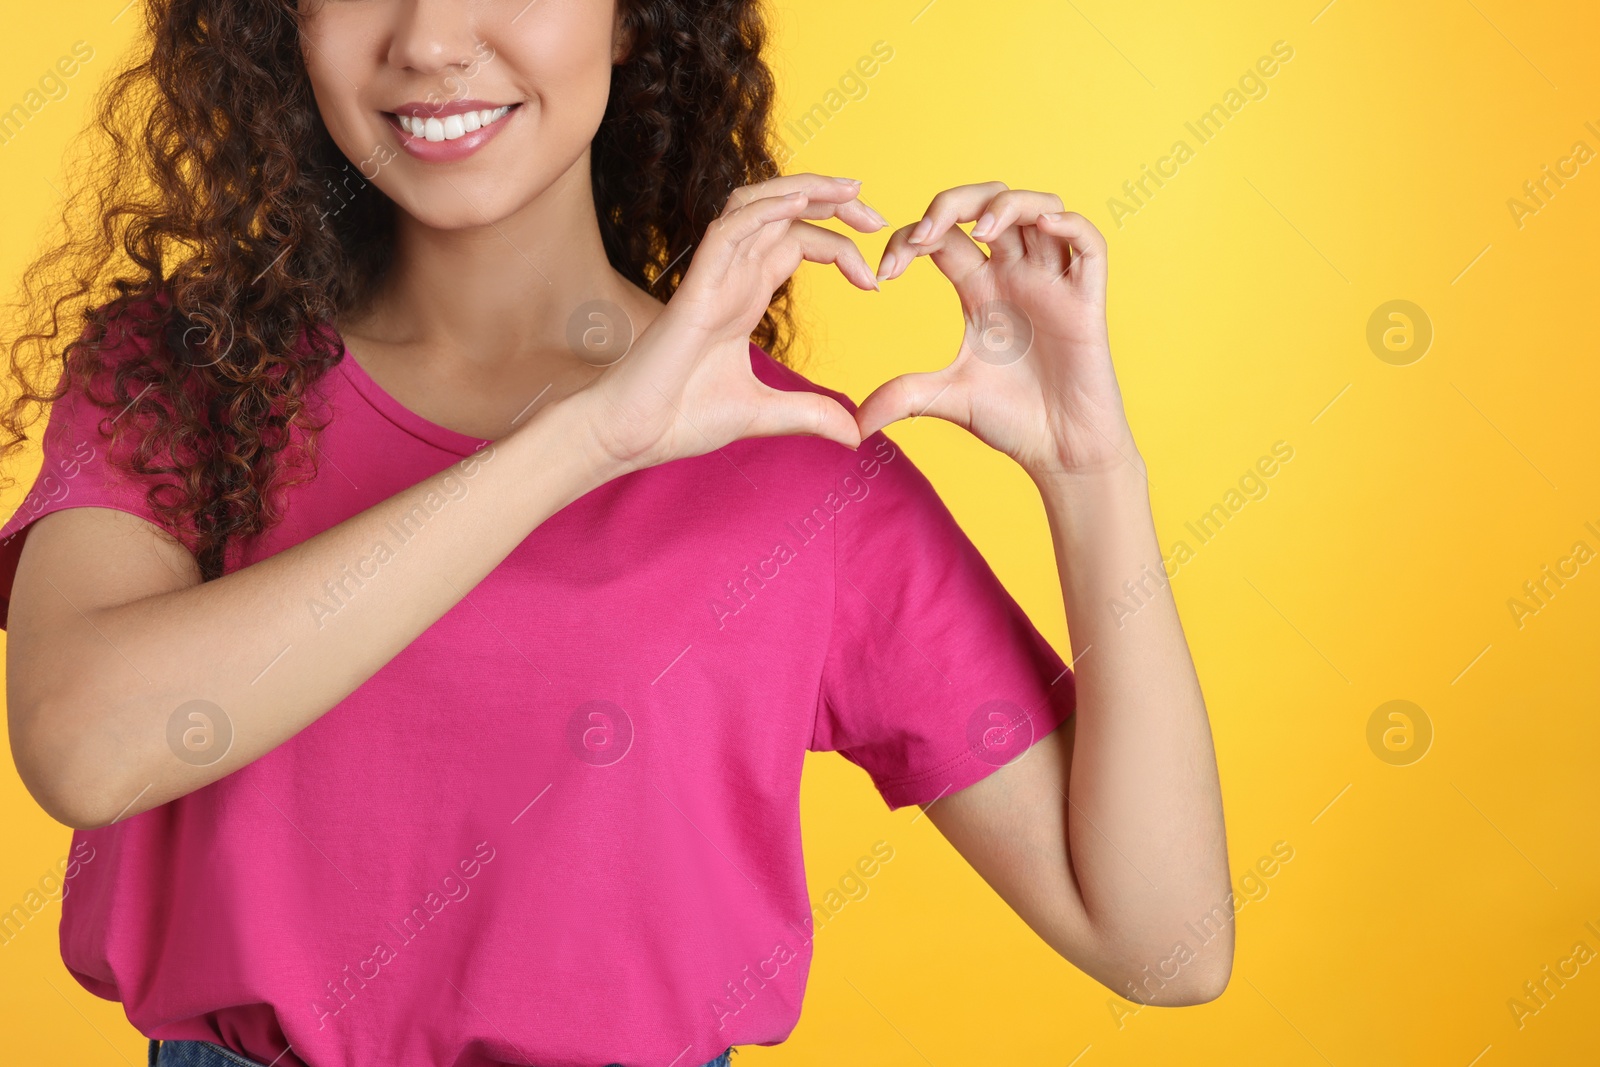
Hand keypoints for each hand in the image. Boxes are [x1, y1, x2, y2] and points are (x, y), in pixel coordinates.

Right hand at [573, 173, 884, 474]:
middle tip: (878, 218)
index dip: (840, 246)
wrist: (631, 434)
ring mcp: (712, 277)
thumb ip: (810, 415)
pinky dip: (762, 211)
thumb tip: (855, 434)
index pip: (797, 244)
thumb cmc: (680, 418)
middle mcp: (731, 277)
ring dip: (803, 190)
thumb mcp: (764, 413)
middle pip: (783, 213)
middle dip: (833, 204)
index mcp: (745, 296)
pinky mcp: (694, 288)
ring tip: (849, 192)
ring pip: (756, 206)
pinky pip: (726, 231)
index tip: (877, 280)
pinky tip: (798, 204)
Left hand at [856, 182, 1140, 478]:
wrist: (1060, 452)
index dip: (912, 236)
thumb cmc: (1011, 421)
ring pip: (1038, 207)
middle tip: (926, 233)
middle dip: (954, 203)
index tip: (885, 272)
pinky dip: (1067, 223)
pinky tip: (1041, 228)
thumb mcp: (944, 399)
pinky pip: (1089, 242)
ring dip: (1007, 204)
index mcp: (979, 289)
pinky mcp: (1086, 300)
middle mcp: (1015, 275)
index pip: (945, 235)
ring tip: (981, 229)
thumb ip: (900, 397)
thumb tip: (852, 423)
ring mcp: (1053, 283)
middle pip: (988, 203)